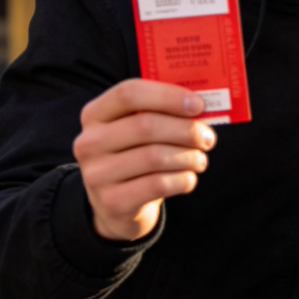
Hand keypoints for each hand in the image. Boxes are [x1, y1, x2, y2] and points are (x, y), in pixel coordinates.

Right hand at [73, 78, 216, 241]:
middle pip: (146, 125)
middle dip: (186, 130)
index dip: (168, 96)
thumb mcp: (135, 129)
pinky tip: (189, 177)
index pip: (129, 93)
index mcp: (95, 114)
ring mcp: (97, 174)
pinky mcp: (113, 201)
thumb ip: (160, 111)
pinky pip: (159, 184)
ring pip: (155, 156)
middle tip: (208, 137)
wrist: (116, 205)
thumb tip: (201, 104)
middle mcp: (89, 142)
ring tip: (200, 159)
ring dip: (188, 156)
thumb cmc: (135, 155)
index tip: (198, 105)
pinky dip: (183, 179)